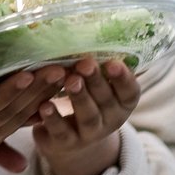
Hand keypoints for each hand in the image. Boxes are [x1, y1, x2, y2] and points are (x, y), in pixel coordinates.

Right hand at [0, 50, 76, 174]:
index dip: (5, 92)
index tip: (26, 73)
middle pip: (7, 115)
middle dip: (35, 92)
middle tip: (60, 67)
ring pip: (16, 122)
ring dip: (42, 99)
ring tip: (64, 75)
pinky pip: (13, 127)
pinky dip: (35, 110)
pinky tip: (52, 94)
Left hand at [35, 57, 137, 174]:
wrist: (70, 141)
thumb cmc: (86, 102)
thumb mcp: (97, 87)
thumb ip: (97, 68)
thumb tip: (91, 31)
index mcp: (121, 104)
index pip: (130, 92)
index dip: (124, 79)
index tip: (113, 62)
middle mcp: (110, 120)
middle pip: (106, 101)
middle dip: (96, 82)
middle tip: (86, 64)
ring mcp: (89, 134)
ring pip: (88, 117)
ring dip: (79, 98)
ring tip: (70, 80)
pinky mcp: (65, 143)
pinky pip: (62, 132)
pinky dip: (53, 119)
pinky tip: (44, 105)